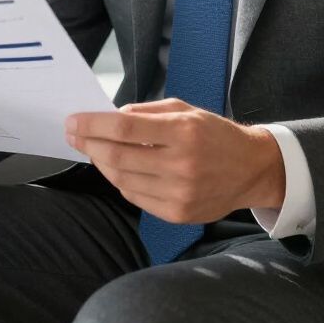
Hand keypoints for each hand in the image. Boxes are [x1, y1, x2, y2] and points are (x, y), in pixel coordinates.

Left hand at [65, 98, 285, 223]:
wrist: (250, 169)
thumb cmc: (213, 133)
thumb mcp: (185, 109)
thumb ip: (147, 111)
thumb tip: (110, 117)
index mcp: (183, 131)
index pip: (125, 128)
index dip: (93, 125)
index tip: (73, 121)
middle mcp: (181, 164)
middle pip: (118, 156)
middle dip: (88, 144)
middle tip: (73, 134)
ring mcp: (179, 193)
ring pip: (121, 179)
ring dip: (101, 162)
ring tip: (93, 149)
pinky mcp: (177, 214)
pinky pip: (135, 196)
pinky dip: (120, 180)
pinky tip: (117, 167)